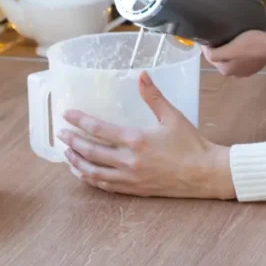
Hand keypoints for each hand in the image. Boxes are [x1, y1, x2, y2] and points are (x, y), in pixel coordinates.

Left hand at [58, 73, 235, 199]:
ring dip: (77, 162)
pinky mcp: (134, 190)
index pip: (99, 129)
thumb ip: (153, 96)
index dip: (79, 121)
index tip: (66, 115)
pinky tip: (85, 173)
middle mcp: (129, 161)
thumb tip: (142, 75)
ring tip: (67, 154)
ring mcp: (130, 178)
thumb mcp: (172, 116)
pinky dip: (91, 179)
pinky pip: (106, 186)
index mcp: (136, 140)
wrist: (205, 173)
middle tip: (61, 134)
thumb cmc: (191, 144)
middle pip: (91, 152)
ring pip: (94, 172)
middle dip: (72, 142)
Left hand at [203, 30, 265, 77]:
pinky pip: (241, 58)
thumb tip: (206, 51)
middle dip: (218, 48)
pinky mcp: (253, 66)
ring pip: (230, 58)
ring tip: (229, 37)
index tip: (209, 34)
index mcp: (225, 70)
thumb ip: (215, 54)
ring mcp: (244, 71)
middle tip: (219, 34)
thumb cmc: (250, 44)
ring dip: (228, 50)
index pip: (210, 57)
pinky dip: (238, 52)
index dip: (208, 46)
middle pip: (221, 58)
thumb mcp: (229, 48)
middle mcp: (233, 74)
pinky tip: (241, 43)